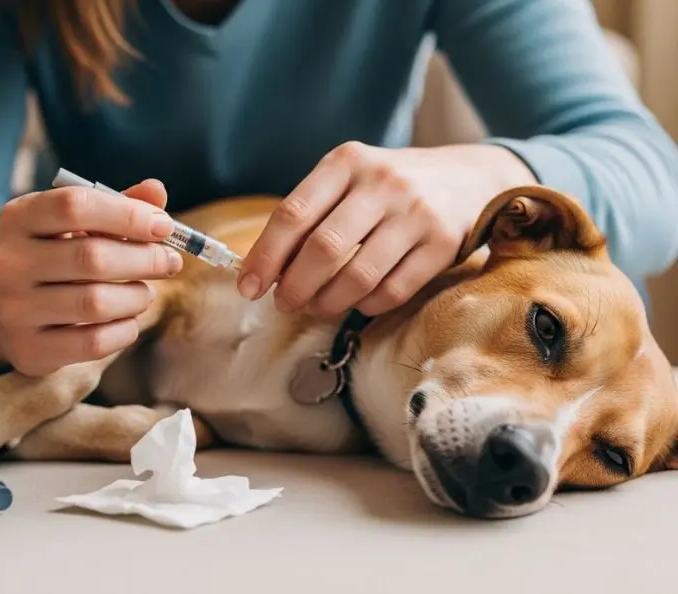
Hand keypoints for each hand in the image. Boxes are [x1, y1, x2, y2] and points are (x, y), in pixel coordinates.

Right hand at [0, 179, 182, 375]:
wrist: (5, 311)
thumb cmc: (57, 256)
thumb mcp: (78, 223)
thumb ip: (119, 205)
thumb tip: (156, 191)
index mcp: (19, 218)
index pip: (75, 205)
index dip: (128, 214)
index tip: (163, 226)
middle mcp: (9, 262)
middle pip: (92, 257)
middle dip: (145, 259)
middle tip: (170, 262)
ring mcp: (15, 309)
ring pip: (96, 303)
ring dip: (137, 296)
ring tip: (145, 292)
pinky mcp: (29, 349)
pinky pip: (95, 342)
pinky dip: (125, 329)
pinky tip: (128, 318)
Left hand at [237, 142, 535, 316]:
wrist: (470, 177)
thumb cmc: (390, 186)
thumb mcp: (350, 179)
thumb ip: (311, 215)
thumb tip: (267, 270)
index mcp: (347, 162)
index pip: (293, 214)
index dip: (265, 256)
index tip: (249, 286)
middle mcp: (382, 183)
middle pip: (323, 249)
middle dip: (294, 286)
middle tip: (284, 303)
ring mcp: (416, 213)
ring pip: (358, 276)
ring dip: (327, 302)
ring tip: (316, 306)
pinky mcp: (443, 244)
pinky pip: (393, 291)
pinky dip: (366, 305)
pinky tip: (357, 302)